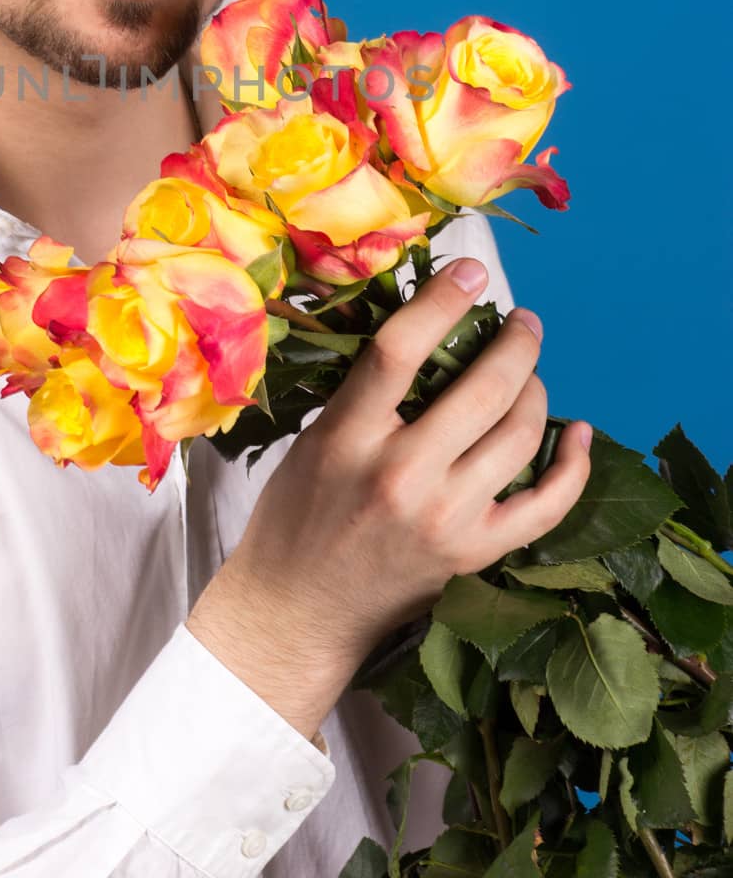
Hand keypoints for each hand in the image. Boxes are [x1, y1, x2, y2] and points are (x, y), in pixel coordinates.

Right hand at [185, 256, 591, 739]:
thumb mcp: (316, 437)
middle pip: (482, 388)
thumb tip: (427, 325)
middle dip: (516, 342)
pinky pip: (547, 505)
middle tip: (522, 322)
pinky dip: (573, 465)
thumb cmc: (297, 514)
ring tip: (531, 373)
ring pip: (520, 435)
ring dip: (537, 390)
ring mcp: (445, 519)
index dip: (443, 300)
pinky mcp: (475, 555)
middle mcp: (402, 476)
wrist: (298, 609)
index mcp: (348, 438)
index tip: (473, 270)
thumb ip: (366, 391)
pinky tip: (580, 435)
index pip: (401, 349)